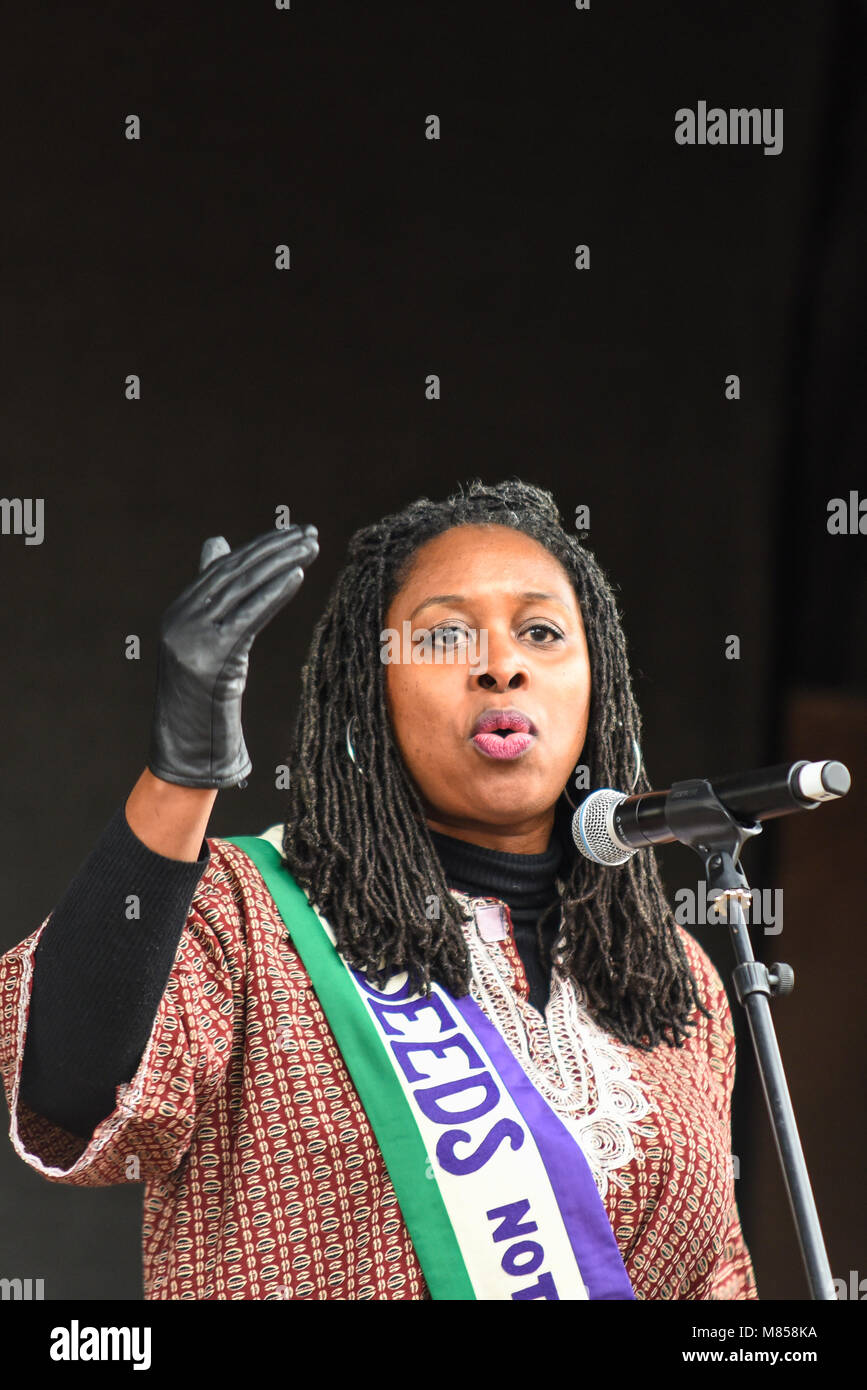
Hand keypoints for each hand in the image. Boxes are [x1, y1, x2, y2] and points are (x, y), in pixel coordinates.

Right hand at [147, 525, 318, 787]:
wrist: (187, 753)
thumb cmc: (204, 704)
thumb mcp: (207, 644)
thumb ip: (214, 600)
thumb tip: (217, 543)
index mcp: (179, 612)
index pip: (225, 568)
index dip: (260, 548)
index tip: (294, 535)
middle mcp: (180, 618)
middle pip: (236, 573)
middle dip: (275, 550)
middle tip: (311, 534)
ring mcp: (192, 637)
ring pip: (244, 589)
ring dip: (282, 564)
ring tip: (312, 548)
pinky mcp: (211, 656)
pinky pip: (248, 616)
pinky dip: (273, 593)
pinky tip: (297, 576)